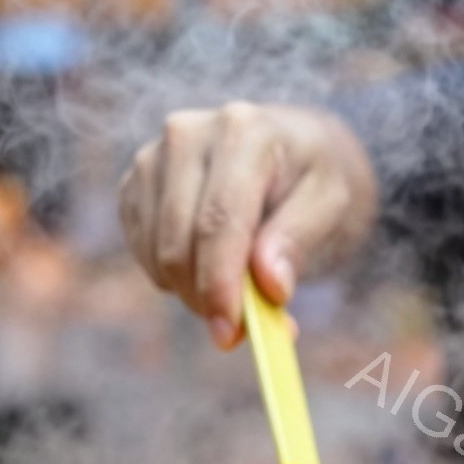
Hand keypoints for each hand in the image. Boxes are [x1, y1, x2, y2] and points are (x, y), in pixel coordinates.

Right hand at [118, 102, 378, 348]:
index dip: (221, 284)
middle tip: (237, 331)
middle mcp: (186, 133)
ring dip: (191, 290)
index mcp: (243, 130)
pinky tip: (207, 262)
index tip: (230, 333)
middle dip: (205, 298)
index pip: (220, 220)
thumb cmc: (311, 178)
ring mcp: (153, 157)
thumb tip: (270, 286)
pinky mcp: (134, 183)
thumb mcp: (330, 202)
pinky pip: (141, 251)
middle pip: (179, 242)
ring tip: (235, 287)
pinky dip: (172, 275)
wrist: (286, 148)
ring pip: (156, 253)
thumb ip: (299, 239)